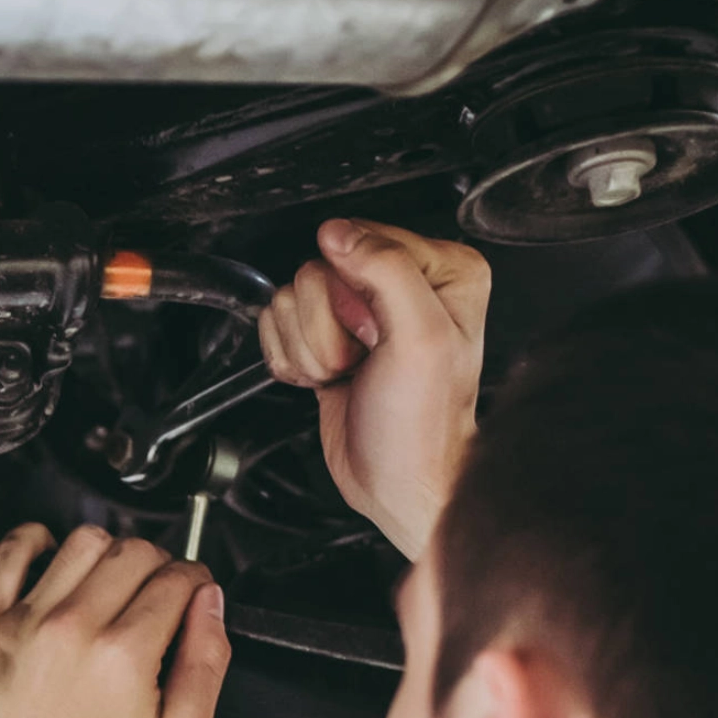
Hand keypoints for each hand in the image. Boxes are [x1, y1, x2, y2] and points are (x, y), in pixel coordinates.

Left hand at [0, 525, 230, 717]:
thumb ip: (208, 661)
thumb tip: (208, 600)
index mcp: (125, 655)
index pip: (177, 578)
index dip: (193, 580)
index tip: (187, 592)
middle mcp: (72, 629)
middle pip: (134, 553)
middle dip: (157, 565)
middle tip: (152, 593)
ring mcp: (21, 623)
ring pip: (82, 543)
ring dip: (106, 554)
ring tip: (106, 584)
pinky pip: (10, 553)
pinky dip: (36, 542)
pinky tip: (50, 559)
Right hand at [259, 218, 489, 558]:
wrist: (399, 483)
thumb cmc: (422, 425)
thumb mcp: (420, 338)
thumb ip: (386, 270)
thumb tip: (338, 233)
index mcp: (440, 269)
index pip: (358, 241)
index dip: (353, 292)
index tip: (376, 334)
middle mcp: (400, 284)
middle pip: (315, 271)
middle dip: (325, 326)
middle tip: (361, 358)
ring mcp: (358, 315)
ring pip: (290, 300)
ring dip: (309, 348)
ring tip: (346, 373)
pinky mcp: (326, 340)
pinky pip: (277, 326)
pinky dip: (293, 361)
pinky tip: (326, 380)